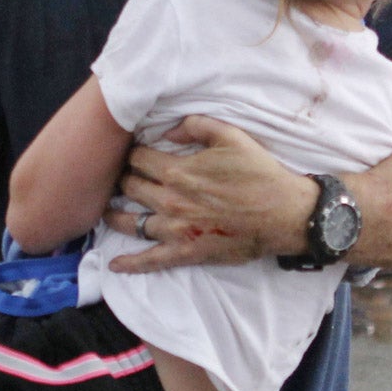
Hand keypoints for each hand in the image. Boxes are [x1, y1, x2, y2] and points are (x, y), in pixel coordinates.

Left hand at [104, 116, 316, 273]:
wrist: (283, 213)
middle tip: (123, 177)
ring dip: (115, 215)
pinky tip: (113, 264)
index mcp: (178, 171)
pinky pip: (151, 260)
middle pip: (130, 187)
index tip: (133, 152)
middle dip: (124, 179)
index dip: (133, 152)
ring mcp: (175, 229)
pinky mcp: (186, 252)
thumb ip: (196, 126)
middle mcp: (170, 200)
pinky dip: (130, 263)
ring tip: (108, 210)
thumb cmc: (259, 173)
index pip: (138, 158)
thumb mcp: (231, 136)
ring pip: (130, 222)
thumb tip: (167, 132)